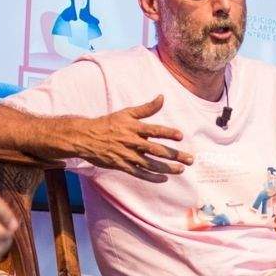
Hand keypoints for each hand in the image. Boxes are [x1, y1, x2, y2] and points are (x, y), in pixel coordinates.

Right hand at [72, 96, 191, 181]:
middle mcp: (132, 142)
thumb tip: (162, 97)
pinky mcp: (122, 166)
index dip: (167, 133)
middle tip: (190, 159)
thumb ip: (146, 108)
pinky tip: (164, 178)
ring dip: (167, 168)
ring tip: (181, 169)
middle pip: (157, 150)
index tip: (180, 136)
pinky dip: (152, 177)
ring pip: (151, 164)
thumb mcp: (127, 113)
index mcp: (134, 128)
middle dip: (175, 155)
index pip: (154, 130)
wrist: (86, 137)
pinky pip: (140, 173)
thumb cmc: (108, 124)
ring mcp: (127, 155)